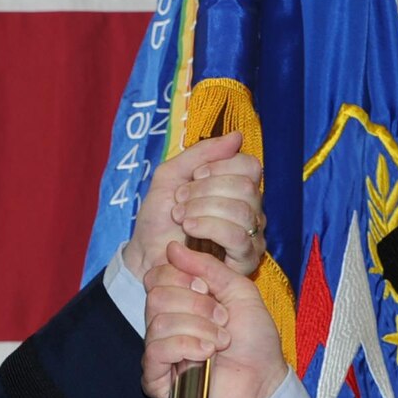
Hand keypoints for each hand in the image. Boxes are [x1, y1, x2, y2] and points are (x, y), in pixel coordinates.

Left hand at [121, 132, 265, 281]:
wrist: (145, 254)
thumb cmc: (159, 217)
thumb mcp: (172, 175)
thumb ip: (201, 154)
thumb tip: (237, 136)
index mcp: (238, 189)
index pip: (250, 166)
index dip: (220, 167)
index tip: (193, 177)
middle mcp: (251, 211)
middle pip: (246, 186)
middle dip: (205, 190)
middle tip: (180, 201)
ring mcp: (252, 236)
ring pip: (242, 210)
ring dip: (203, 209)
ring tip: (181, 217)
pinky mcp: (246, 261)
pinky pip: (239, 237)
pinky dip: (210, 227)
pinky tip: (190, 229)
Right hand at [142, 241, 288, 397]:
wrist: (265, 380)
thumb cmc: (255, 339)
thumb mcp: (238, 291)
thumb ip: (208, 267)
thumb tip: (172, 247)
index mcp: (180, 301)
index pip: (157, 275)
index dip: (182, 277)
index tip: (209, 290)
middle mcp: (165, 323)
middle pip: (156, 295)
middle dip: (195, 304)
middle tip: (223, 319)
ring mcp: (159, 351)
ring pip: (158, 322)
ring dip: (198, 327)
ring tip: (221, 340)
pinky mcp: (156, 378)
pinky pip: (155, 350)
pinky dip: (185, 346)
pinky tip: (207, 354)